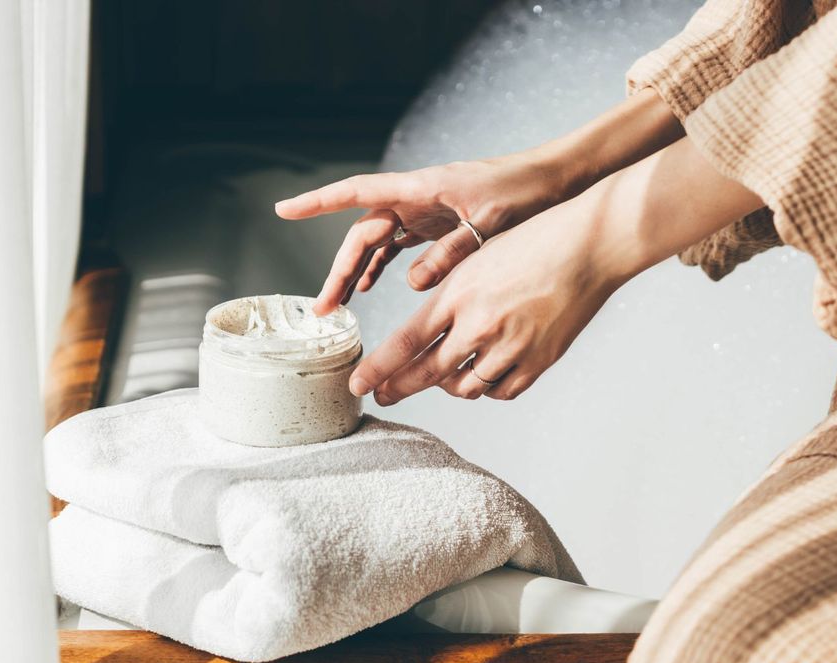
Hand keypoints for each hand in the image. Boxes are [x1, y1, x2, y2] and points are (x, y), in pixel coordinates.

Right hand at [275, 91, 687, 315]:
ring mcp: (424, 209)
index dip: (318, 203)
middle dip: (339, 269)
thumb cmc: (521, 191)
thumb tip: (412, 284)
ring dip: (358, 271)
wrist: (552, 180)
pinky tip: (373, 286)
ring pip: (379, 242)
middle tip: (324, 308)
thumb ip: (450, 253)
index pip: (356, 193)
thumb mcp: (486, 224)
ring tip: (341, 306)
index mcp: (419, 188)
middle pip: (363, 233)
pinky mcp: (438, 221)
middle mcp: (415, 197)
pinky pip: (400, 245)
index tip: (283, 211)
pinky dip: (384, 266)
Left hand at [353, 194, 619, 403]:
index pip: (406, 343)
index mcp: (459, 294)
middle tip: (382, 396)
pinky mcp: (539, 361)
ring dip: (446, 386)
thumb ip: (448, 296)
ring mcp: (512, 347)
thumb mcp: (476, 258)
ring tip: (439, 377)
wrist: (588, 246)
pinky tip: (480, 376)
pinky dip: (486, 388)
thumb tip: (424, 332)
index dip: (378, 370)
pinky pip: (501, 390)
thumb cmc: (532, 243)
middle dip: (399, 388)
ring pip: (465, 387)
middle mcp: (481, 325)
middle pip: (428, 374)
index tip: (359, 385)